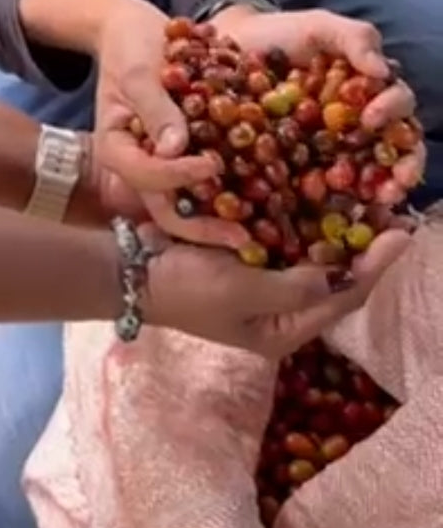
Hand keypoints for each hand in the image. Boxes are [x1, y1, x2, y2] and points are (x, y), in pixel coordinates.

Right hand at [92, 0, 249, 249]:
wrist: (139, 32)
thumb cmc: (131, 46)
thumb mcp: (138, 71)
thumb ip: (155, 108)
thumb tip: (174, 148)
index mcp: (118, 148)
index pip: (144, 174)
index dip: (176, 176)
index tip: (211, 165)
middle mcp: (142, 166)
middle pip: (167, 207)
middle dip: (203, 227)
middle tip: (242, 238)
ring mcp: (167, 166)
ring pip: (192, 203)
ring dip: (224, 220)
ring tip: (263, 233)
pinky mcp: (191, 158)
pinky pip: (213, 183)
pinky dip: (237, 193)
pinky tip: (270, 201)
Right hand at [143, 222, 409, 356]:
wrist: (128, 270)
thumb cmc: (185, 289)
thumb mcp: (241, 292)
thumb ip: (292, 288)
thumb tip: (333, 276)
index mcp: (280, 333)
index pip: (341, 300)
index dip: (373, 268)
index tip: (399, 234)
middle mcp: (277, 313)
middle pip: (333, 281)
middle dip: (361, 249)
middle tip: (389, 211)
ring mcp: (261, 284)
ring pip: (312, 258)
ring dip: (335, 232)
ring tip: (363, 200)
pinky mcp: (244, 258)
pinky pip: (285, 239)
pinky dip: (302, 220)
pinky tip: (317, 194)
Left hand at [212, 5, 424, 206]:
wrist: (233, 48)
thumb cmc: (281, 35)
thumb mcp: (320, 27)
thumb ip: (355, 39)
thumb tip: (382, 72)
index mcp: (369, 89)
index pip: (399, 107)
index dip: (394, 114)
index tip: (369, 118)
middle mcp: (359, 122)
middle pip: (395, 149)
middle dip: (404, 167)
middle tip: (397, 182)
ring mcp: (333, 146)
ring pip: (370, 172)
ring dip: (382, 188)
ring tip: (381, 200)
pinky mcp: (305, 165)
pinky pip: (326, 185)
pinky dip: (338, 197)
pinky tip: (340, 207)